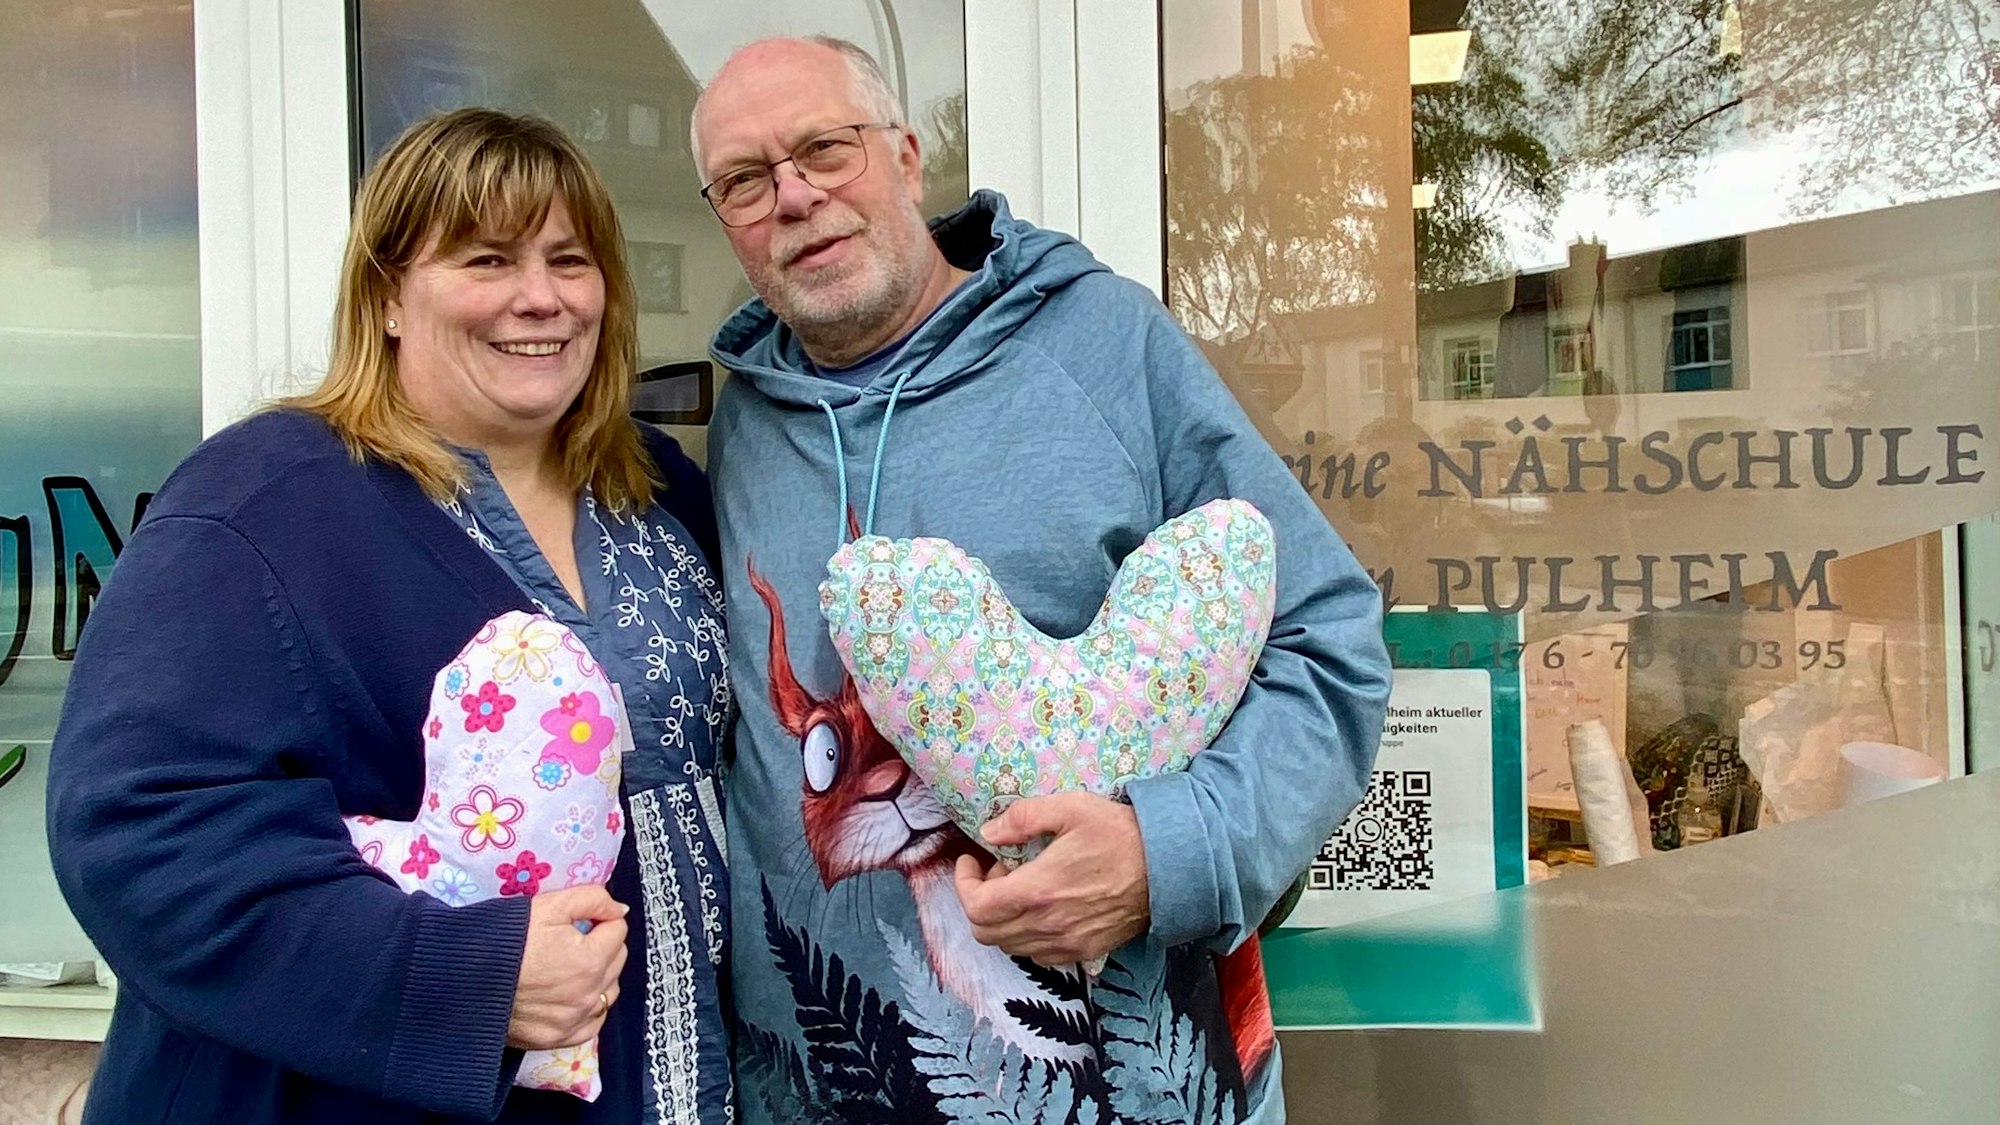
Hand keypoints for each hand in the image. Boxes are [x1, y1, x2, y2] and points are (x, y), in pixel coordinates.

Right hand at [507, 886, 628, 1049]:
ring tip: (571, 967)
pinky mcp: (557, 1038)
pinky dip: (588, 1009)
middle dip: (602, 946)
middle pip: (616, 961)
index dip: (600, 920)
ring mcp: (574, 1020)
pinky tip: (572, 997)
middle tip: (573, 940)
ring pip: (608, 993)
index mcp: (591, 959)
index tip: (581, 920)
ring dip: (599, 977)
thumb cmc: (505, 938)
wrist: (463, 977)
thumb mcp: (549, 905)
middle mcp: (588, 994)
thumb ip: (592, 899)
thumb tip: (620, 910)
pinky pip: (591, 1024)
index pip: (617, 931)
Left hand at [953, 792, 1149, 966]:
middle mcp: (1047, 926)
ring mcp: (1066, 944)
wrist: (1168, 868)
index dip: (963, 885)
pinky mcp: (1084, 952)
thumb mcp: (1070, 808)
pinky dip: (1027, 935)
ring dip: (1003, 919)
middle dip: (979, 901)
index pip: (976, 907)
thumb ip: (1022, 818)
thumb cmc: (1119, 834)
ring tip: (1022, 888)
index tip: (972, 862)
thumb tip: (989, 833)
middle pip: (986, 933)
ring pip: (1010, 947)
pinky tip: (1043, 909)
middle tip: (999, 872)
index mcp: (1037, 891)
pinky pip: (1038, 955)